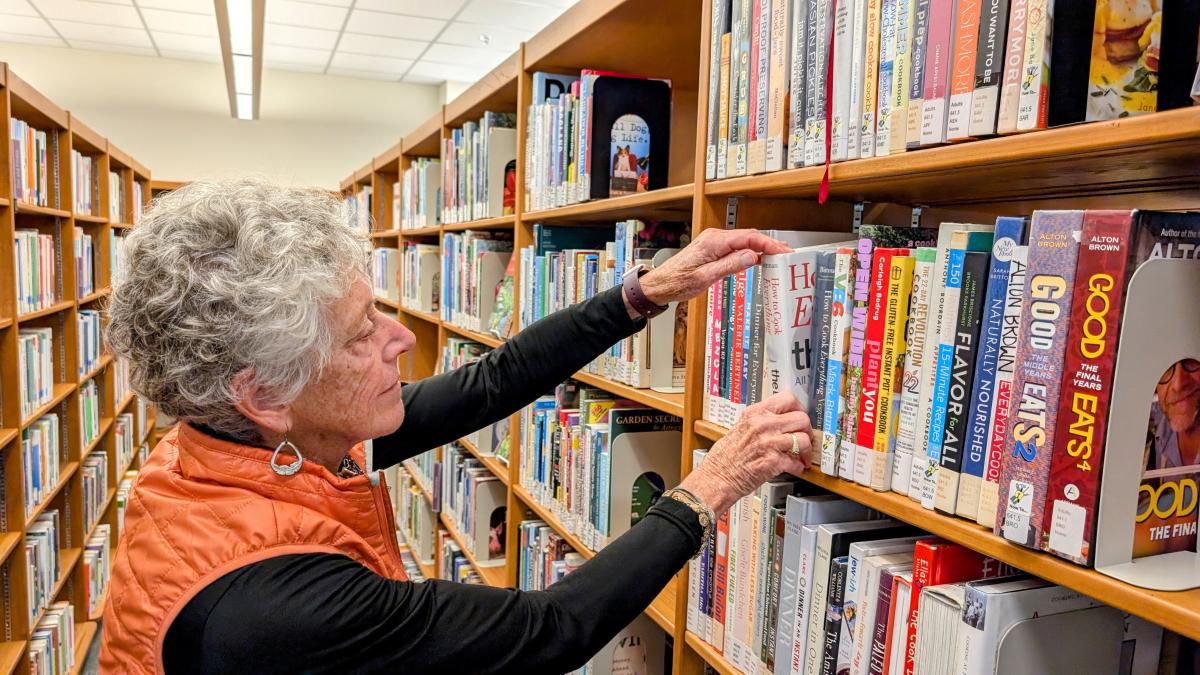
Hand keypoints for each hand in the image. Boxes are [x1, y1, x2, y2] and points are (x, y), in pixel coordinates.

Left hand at [639, 229, 791, 306]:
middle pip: (750, 237)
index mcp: (714, 242)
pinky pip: (737, 248)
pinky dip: (751, 252)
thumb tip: (752, 255)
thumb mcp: (706, 277)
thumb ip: (730, 265)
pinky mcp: (714, 250)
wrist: (660, 284)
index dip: (769, 243)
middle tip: (788, 256)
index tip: (783, 251)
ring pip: (745, 242)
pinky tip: (761, 259)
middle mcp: (715, 238)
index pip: (748, 238)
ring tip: (780, 258)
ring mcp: (715, 243)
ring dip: (762, 248)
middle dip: (770, 245)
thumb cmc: (677, 282)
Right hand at [678, 392, 814, 515]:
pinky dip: (798, 467)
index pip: (788, 398)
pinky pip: (796, 462)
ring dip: (806, 451)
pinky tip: (793, 468)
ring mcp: (768, 443)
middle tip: (803, 439)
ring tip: (801, 456)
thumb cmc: (725, 457)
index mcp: (755, 413)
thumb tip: (781, 419)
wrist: (716, 478)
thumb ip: (760, 421)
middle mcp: (762, 425)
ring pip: (803, 439)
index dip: (799, 408)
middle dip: (806, 431)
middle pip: (801, 418)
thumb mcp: (740, 427)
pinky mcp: (772, 462)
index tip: (799, 416)